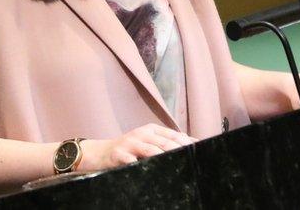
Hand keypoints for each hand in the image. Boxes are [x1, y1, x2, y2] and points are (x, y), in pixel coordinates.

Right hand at [78, 124, 196, 170]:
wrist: (100, 152)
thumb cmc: (128, 149)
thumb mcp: (146, 142)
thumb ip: (164, 143)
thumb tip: (189, 146)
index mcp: (151, 130)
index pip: (173, 135)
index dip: (187, 142)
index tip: (199, 149)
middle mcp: (142, 134)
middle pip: (165, 142)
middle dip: (179, 150)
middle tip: (191, 158)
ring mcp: (129, 143)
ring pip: (151, 150)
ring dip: (163, 157)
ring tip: (176, 164)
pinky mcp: (119, 154)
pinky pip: (132, 161)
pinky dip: (141, 165)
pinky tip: (150, 171)